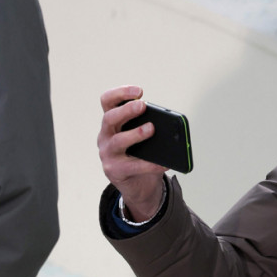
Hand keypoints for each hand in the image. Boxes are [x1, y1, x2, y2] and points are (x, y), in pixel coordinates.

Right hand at [97, 86, 165, 221]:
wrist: (139, 185)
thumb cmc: (142, 155)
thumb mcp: (144, 137)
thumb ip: (151, 127)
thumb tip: (171, 125)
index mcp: (112, 123)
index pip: (107, 101)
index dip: (120, 93)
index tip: (139, 91)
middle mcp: (105, 136)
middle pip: (109, 118)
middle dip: (126, 110)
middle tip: (143, 105)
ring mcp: (107, 154)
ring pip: (118, 141)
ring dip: (135, 133)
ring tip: (151, 128)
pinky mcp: (114, 171)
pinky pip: (133, 166)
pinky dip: (151, 164)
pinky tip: (164, 163)